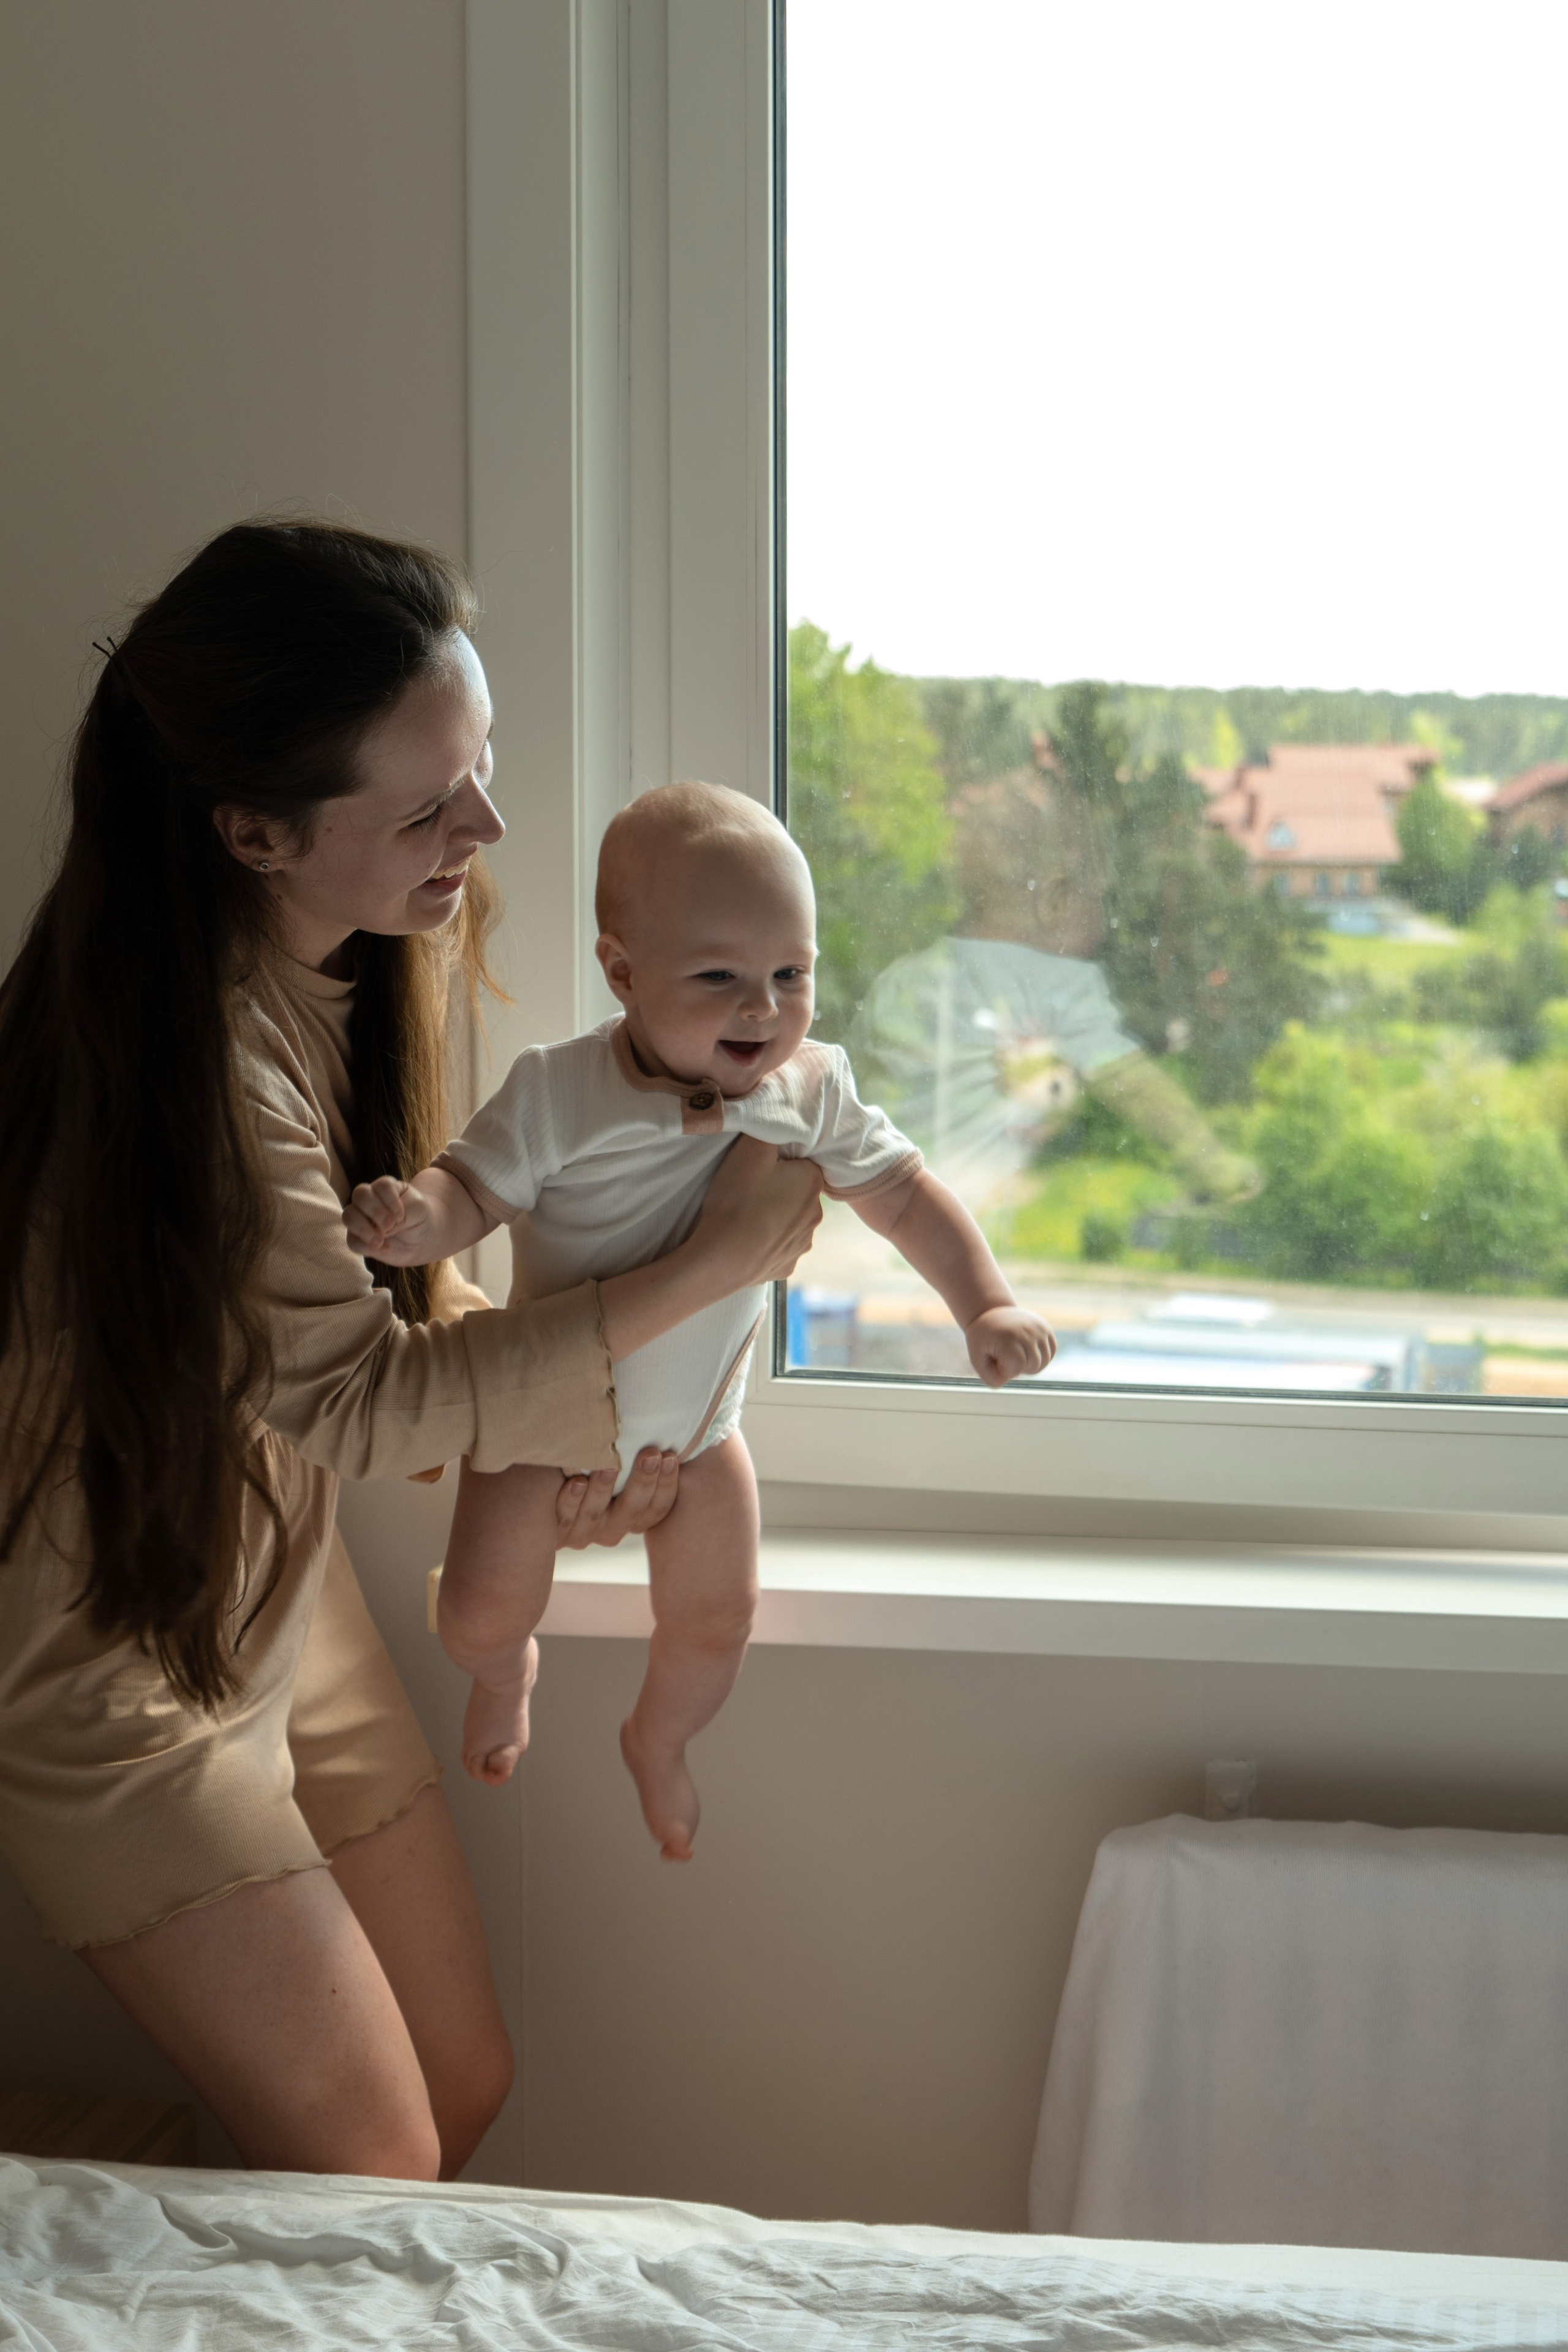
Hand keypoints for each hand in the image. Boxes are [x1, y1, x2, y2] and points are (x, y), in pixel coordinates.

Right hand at [346, 1174, 434, 1263]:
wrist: (423, 1239)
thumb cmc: (419, 1217)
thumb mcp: (418, 1208)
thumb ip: (402, 1210)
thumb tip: (380, 1227)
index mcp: (385, 1187)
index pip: (380, 1186)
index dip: (391, 1200)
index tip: (402, 1214)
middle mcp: (369, 1200)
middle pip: (359, 1194)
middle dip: (376, 1211)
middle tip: (391, 1225)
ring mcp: (362, 1219)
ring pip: (348, 1216)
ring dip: (364, 1228)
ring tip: (381, 1239)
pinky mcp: (359, 1239)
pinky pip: (352, 1241)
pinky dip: (368, 1246)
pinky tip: (386, 1248)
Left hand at [555, 1448, 680, 1549]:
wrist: (543, 1484)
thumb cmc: (592, 1460)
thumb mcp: (621, 1459)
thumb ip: (640, 1453)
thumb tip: (669, 1430)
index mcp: (634, 1516)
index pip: (658, 1507)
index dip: (667, 1484)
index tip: (669, 1455)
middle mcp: (611, 1529)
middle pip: (632, 1511)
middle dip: (643, 1482)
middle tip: (650, 1453)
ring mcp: (583, 1533)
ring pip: (597, 1516)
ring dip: (604, 1490)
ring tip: (610, 1466)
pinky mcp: (555, 1533)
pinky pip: (565, 1519)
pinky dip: (571, 1501)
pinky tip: (576, 1482)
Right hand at [696, 1136, 823, 1289]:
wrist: (724, 1257)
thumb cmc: (737, 1200)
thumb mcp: (749, 1149)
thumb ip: (769, 1129)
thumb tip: (781, 1122)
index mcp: (813, 1182)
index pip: (800, 1162)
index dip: (777, 1162)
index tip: (756, 1168)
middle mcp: (817, 1213)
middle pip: (797, 1190)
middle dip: (778, 1188)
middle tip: (747, 1190)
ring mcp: (803, 1242)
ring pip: (790, 1219)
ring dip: (773, 1216)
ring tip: (745, 1216)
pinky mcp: (788, 1265)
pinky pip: (779, 1247)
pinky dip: (766, 1242)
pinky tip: (748, 1239)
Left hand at [965, 1304, 1055, 1387]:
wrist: (990, 1312)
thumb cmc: (983, 1339)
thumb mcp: (977, 1359)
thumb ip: (991, 1378)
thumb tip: (1011, 1380)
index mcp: (1009, 1337)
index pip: (1018, 1368)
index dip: (1006, 1368)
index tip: (995, 1356)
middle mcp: (1028, 1331)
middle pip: (1034, 1366)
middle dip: (1018, 1367)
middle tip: (1004, 1354)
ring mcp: (1039, 1328)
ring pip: (1044, 1362)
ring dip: (1030, 1364)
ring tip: (1015, 1353)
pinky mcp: (1046, 1328)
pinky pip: (1051, 1352)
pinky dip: (1040, 1357)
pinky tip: (1026, 1350)